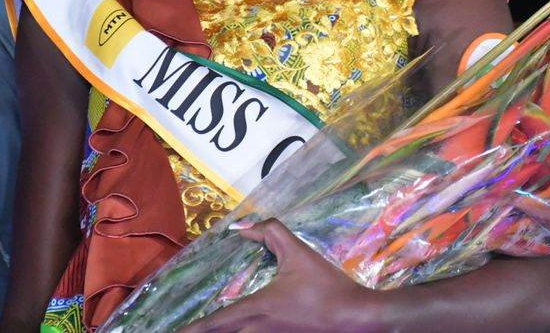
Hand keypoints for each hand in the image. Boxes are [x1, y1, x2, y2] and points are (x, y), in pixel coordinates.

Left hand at [179, 219, 383, 332]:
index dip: (194, 329)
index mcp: (258, 308)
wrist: (356, 317)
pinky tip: (242, 329)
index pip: (217, 321)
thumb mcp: (299, 253)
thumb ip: (271, 233)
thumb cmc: (326, 285)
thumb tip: (244, 227)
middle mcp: (259, 330)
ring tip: (207, 330)